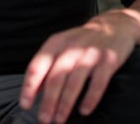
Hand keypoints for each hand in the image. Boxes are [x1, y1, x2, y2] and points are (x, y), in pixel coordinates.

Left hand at [19, 12, 138, 123]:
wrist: (114, 26)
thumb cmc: (82, 41)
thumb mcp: (62, 46)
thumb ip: (48, 65)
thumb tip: (34, 90)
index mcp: (55, 44)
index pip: (37, 66)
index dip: (29, 87)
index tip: (25, 104)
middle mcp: (71, 48)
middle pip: (55, 78)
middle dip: (48, 101)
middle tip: (44, 119)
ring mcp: (90, 54)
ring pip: (74, 83)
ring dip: (65, 104)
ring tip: (59, 119)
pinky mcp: (108, 61)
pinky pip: (98, 83)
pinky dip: (90, 99)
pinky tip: (84, 111)